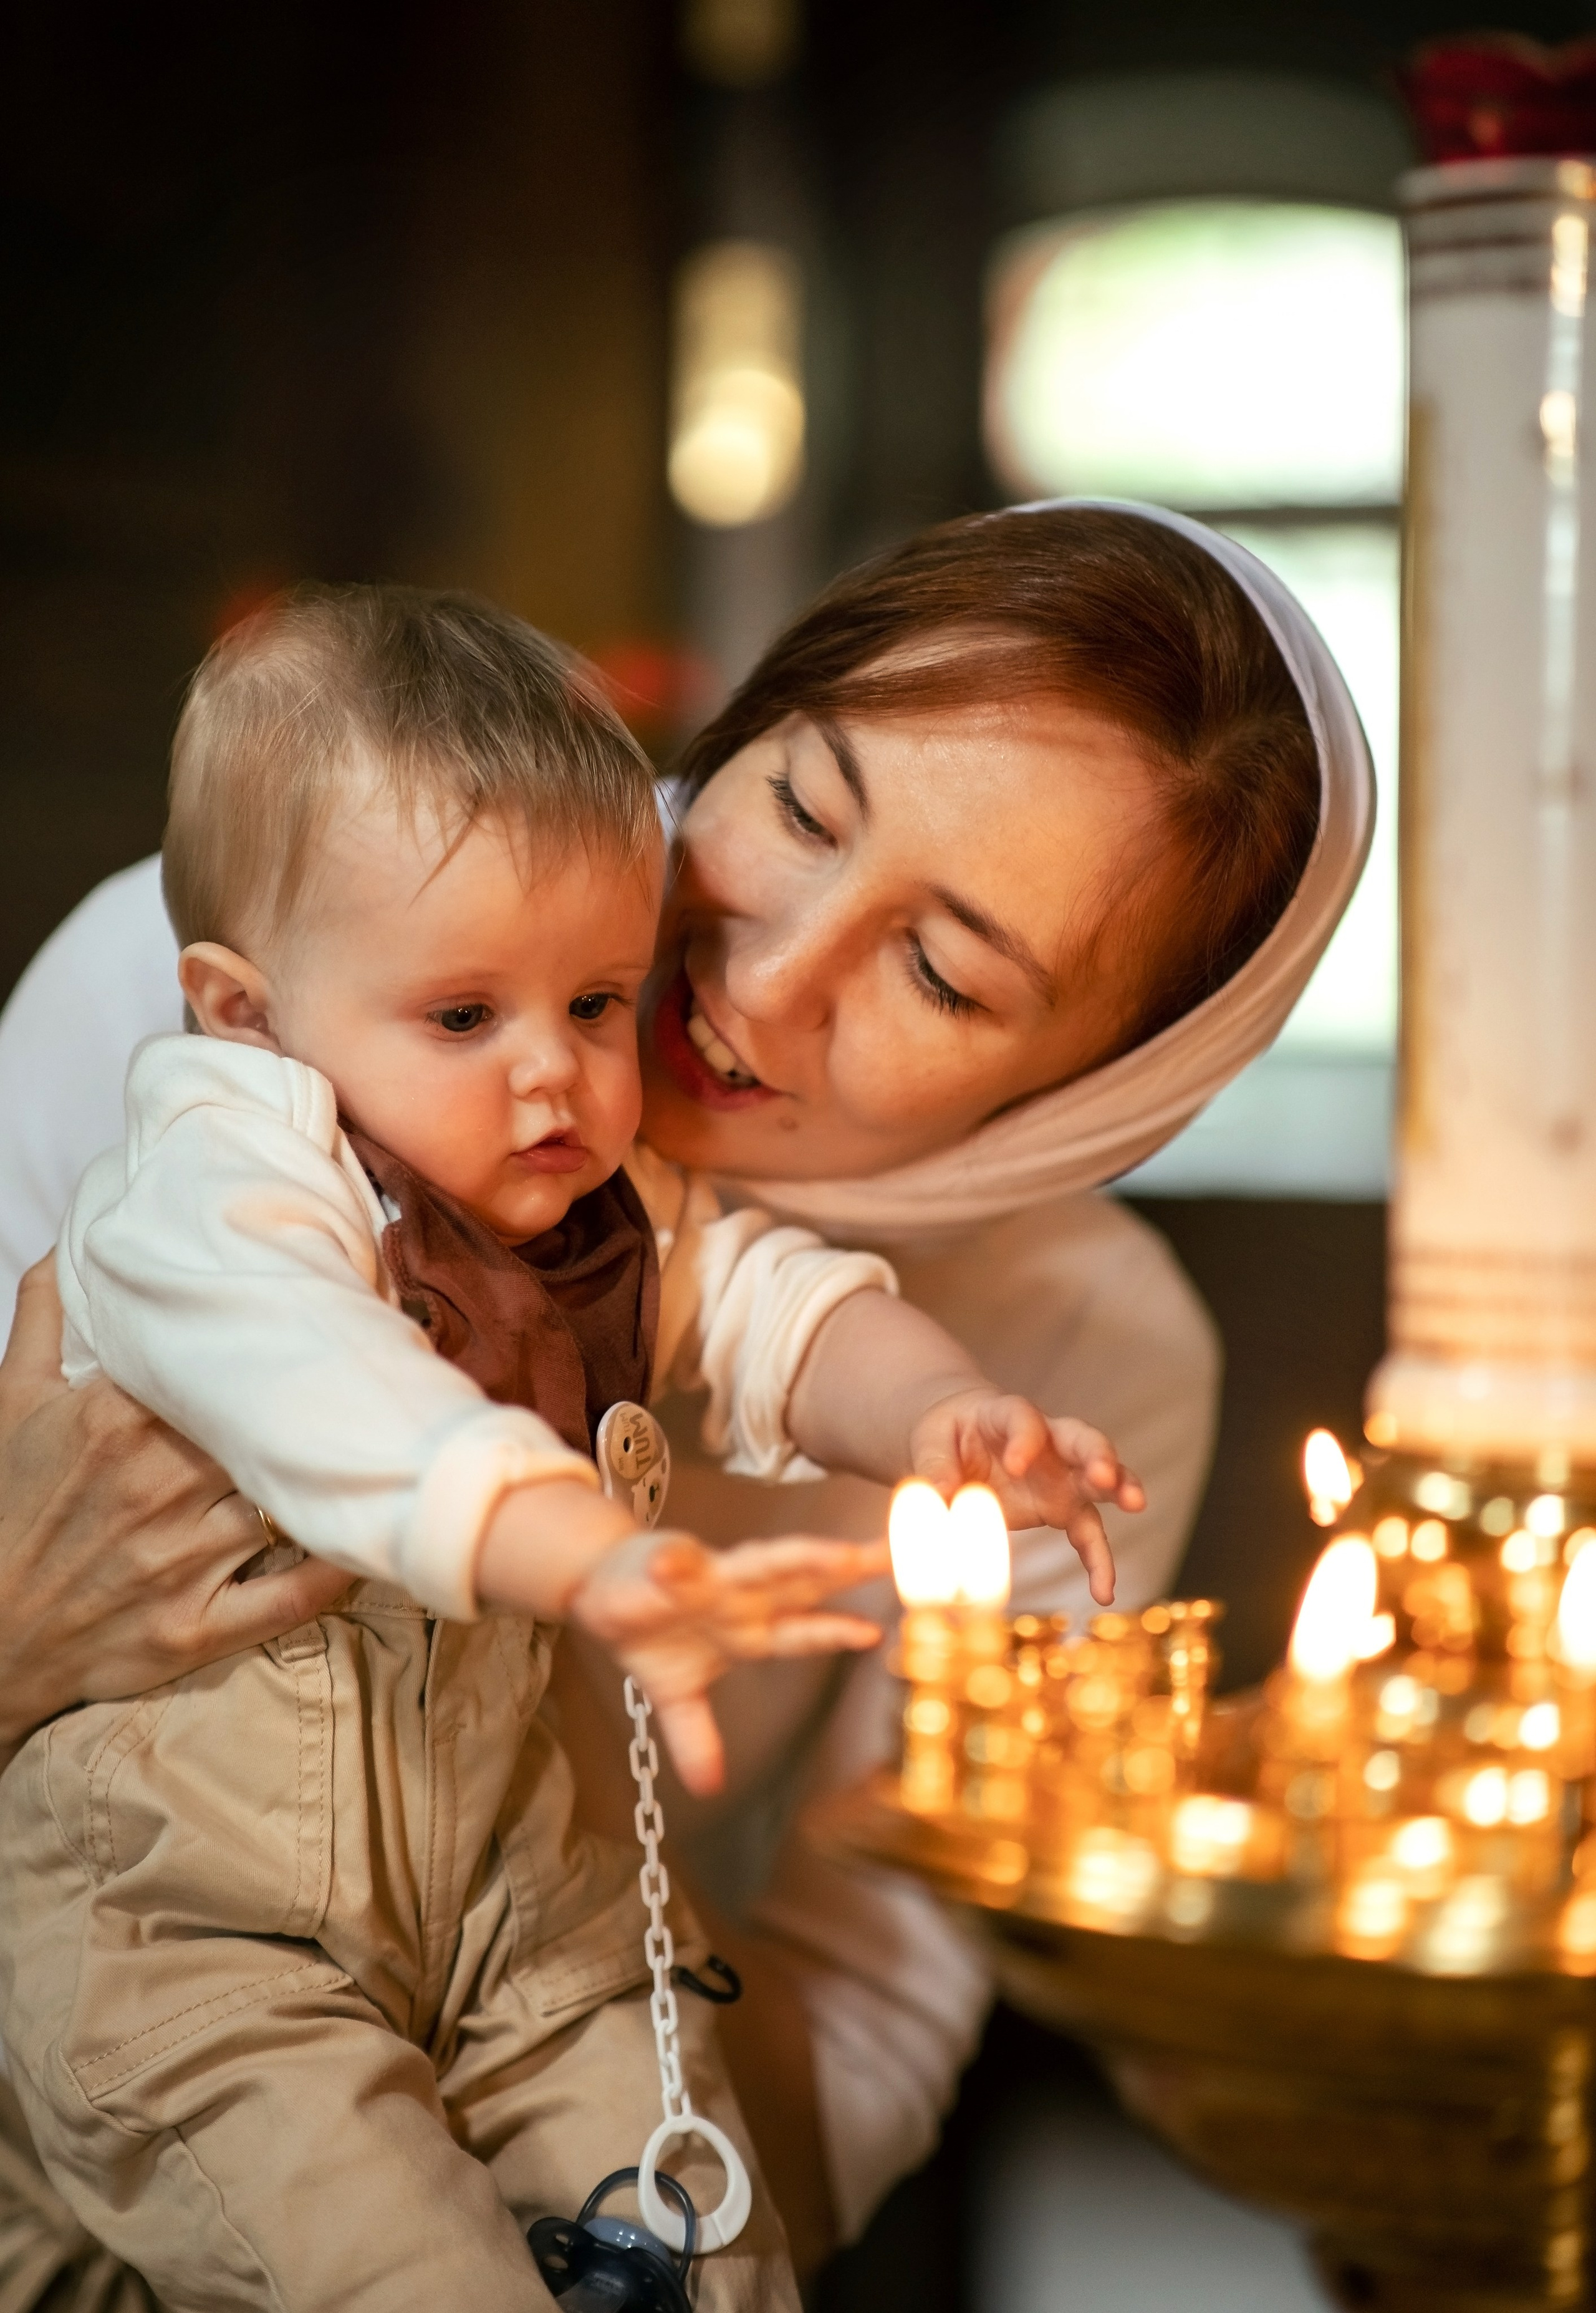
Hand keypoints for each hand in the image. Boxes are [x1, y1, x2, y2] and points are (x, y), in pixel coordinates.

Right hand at [0, 1257, 353, 1759]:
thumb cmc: (7, 1505)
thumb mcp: (12, 1400)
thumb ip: (46, 1312)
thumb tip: (77, 1243)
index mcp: (119, 1420)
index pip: (226, 1362)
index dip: (280, 1339)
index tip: (319, 1316)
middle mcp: (159, 1485)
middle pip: (271, 1425)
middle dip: (319, 1402)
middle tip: (372, 1373)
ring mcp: (182, 1561)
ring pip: (290, 1500)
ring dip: (336, 1474)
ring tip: (384, 1441)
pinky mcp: (196, 1628)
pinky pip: (291, 1597)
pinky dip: (336, 1571)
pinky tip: (368, 1537)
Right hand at [565, 1528, 887, 1795]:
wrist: (603, 1589)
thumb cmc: (651, 1629)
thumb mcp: (674, 1695)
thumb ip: (696, 1737)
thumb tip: (708, 1788)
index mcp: (747, 1628)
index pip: (801, 1631)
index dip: (835, 1632)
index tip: (874, 1634)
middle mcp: (739, 1596)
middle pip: (802, 1582)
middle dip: (847, 1569)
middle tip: (891, 1555)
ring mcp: (708, 1576)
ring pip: (760, 1563)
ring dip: (797, 1558)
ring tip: (834, 1554)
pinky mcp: (666, 1560)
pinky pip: (673, 1562)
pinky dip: (675, 1563)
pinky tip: (672, 1564)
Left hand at [908, 1388, 1142, 1607]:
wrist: (961, 1442)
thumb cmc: (947, 1436)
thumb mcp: (930, 1443)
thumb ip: (935, 1467)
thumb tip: (943, 1496)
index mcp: (1008, 1416)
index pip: (1024, 1420)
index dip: (1024, 1440)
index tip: (1014, 1465)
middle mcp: (1047, 1442)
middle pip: (1081, 1439)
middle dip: (1098, 1455)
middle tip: (1105, 1474)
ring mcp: (1061, 1475)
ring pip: (1100, 1480)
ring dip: (1120, 1490)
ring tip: (1136, 1504)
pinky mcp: (1063, 1508)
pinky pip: (1087, 1533)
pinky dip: (1098, 1559)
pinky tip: (1104, 1590)